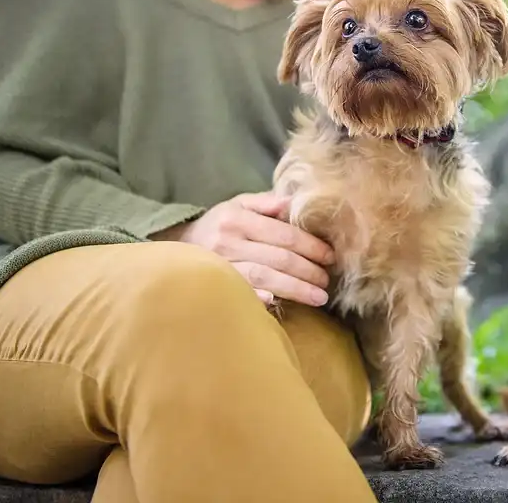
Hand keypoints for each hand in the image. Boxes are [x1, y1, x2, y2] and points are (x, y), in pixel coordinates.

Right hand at [155, 192, 333, 306]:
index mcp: (237, 218)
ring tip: (319, 297)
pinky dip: (260, 298)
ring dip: (296, 289)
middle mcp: (228, 240)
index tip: (331, 257)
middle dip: (309, 270)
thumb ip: (266, 202)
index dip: (311, 246)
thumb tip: (295, 202)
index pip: (284, 234)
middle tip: (328, 281)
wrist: (176, 247)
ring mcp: (220, 265)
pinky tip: (279, 304)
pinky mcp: (214, 285)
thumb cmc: (217, 225)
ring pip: (265, 277)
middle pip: (279, 257)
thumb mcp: (238, 204)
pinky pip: (242, 292)